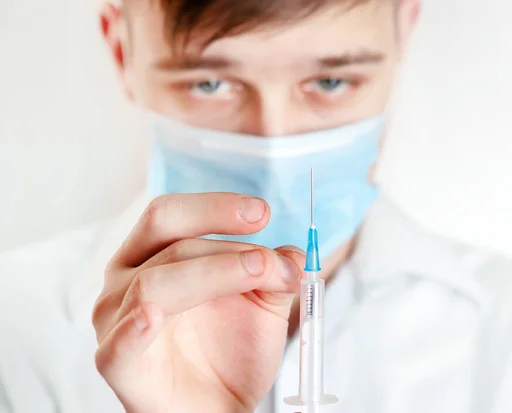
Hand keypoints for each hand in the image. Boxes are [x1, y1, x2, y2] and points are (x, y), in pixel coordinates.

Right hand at [92, 193, 303, 412]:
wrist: (220, 404)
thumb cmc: (231, 348)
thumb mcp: (264, 304)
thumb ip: (276, 275)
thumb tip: (293, 254)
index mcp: (155, 254)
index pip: (173, 215)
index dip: (215, 208)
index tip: (262, 213)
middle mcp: (128, 278)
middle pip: (167, 238)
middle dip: (224, 242)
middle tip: (268, 259)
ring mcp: (117, 320)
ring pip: (155, 283)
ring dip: (214, 273)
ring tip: (259, 277)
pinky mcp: (118, 364)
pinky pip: (118, 346)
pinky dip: (134, 329)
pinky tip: (153, 317)